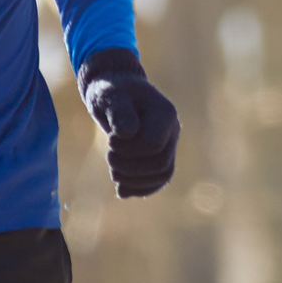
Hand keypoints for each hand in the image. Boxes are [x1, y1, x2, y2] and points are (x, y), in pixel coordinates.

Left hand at [79, 48, 179, 196]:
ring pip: (163, 176)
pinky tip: (121, 191)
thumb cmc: (111, 91)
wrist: (115, 93)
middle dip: (130, 167)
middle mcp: (172, 131)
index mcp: (165, 113)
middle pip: (160, 164)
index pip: (153, 145)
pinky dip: (140, 189)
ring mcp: (169, 145)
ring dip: (134, 180)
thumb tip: (128, 134)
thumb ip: (119, 112)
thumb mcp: (110, 96)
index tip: (111, 140)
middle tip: (109, 155)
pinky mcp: (160, 157)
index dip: (129, 150)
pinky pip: (159, 181)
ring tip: (113, 171)